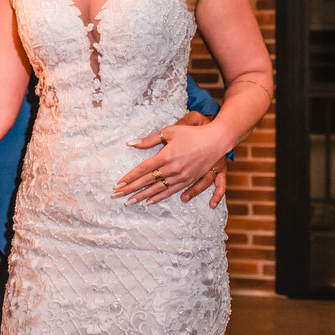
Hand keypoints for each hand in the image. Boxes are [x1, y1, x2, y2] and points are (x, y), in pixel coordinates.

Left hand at [114, 118, 229, 206]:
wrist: (217, 141)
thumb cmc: (192, 134)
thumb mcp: (170, 132)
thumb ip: (150, 139)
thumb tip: (131, 143)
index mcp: (166, 156)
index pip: (142, 169)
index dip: (129, 177)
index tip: (117, 184)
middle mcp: (173, 169)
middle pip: (147, 182)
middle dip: (131, 189)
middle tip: (117, 196)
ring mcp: (182, 177)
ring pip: (158, 190)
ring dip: (142, 196)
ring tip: (129, 202)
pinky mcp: (189, 180)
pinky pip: (171, 192)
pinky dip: (159, 197)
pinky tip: (149, 201)